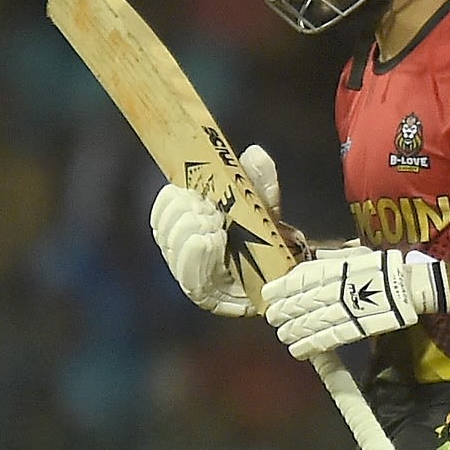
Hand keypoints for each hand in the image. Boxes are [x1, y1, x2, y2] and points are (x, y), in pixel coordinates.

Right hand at [149, 144, 287, 316]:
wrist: (284, 274)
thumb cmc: (266, 236)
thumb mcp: (263, 205)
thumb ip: (259, 181)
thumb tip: (255, 154)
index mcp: (189, 220)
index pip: (165, 206)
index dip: (174, 199)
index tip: (197, 195)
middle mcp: (182, 247)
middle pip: (166, 227)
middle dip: (187, 216)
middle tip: (212, 214)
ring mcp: (190, 272)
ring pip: (173, 248)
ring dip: (192, 233)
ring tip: (216, 229)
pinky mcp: (203, 296)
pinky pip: (188, 276)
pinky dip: (197, 255)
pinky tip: (212, 242)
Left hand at [262, 248, 449, 359]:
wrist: (412, 286)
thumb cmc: (384, 267)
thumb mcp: (357, 252)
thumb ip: (333, 256)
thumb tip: (314, 254)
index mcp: (336, 267)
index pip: (301, 278)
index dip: (282, 288)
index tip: (268, 293)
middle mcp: (336, 287)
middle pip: (301, 302)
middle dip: (283, 311)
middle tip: (272, 317)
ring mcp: (345, 309)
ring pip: (310, 322)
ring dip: (292, 330)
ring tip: (283, 334)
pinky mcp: (356, 327)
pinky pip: (328, 338)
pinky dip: (310, 345)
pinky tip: (297, 350)